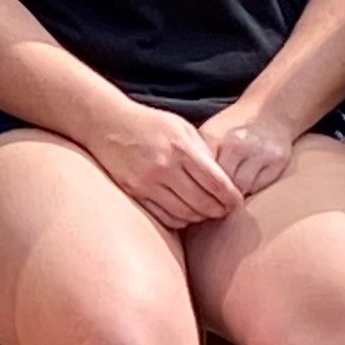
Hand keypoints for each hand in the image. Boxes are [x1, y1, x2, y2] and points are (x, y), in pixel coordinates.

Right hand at [84, 101, 242, 228]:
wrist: (107, 124)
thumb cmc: (150, 124)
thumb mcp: (182, 128)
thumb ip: (203, 151)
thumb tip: (226, 180)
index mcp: (181, 148)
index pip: (216, 182)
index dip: (231, 198)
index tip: (237, 203)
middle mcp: (164, 167)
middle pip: (202, 203)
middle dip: (218, 211)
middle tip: (224, 211)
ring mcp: (147, 183)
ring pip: (184, 215)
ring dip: (199, 217)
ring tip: (205, 211)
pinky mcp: (134, 193)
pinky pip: (164, 218)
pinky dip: (179, 220)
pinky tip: (184, 213)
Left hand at [197, 103, 297, 198]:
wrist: (268, 110)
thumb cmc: (233, 126)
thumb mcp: (210, 133)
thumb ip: (197, 156)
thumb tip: (186, 187)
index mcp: (214, 137)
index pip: (200, 173)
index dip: (198, 186)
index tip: (197, 193)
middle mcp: (236, 144)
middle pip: (221, 185)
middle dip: (217, 194)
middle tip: (215, 198)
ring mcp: (259, 152)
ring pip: (241, 189)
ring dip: (235, 193)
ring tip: (231, 190)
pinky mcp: (277, 160)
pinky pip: (259, 187)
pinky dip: (251, 188)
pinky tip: (248, 181)